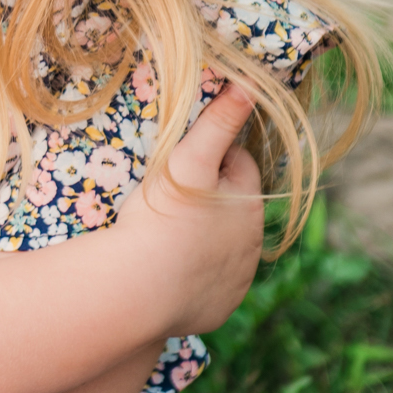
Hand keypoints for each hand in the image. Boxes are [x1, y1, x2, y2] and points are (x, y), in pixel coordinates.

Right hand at [115, 81, 263, 335]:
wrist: (139, 288)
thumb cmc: (163, 216)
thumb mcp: (188, 160)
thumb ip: (218, 122)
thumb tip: (250, 84)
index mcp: (249, 205)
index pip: (240, 165)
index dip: (212, 157)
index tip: (181, 161)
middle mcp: (253, 245)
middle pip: (233, 208)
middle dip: (211, 199)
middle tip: (169, 197)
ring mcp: (237, 281)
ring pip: (224, 247)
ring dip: (204, 238)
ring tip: (166, 234)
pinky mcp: (217, 308)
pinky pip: (210, 285)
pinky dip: (195, 275)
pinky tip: (168, 269)